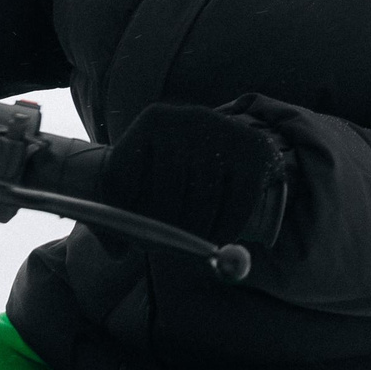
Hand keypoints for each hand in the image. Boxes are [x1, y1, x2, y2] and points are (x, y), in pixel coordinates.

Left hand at [102, 103, 287, 247]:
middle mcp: (188, 118)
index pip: (124, 174)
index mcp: (153, 120)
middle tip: (164, 250)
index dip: (123, 213)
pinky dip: (225, 230)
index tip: (131, 236)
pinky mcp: (254, 150)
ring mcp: (224, 131)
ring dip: (195, 235)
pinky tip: (217, 237)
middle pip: (166, 190)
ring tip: (190, 245)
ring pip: (203, 201)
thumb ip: (120, 210)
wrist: (232, 143)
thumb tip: (116, 251)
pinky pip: (237, 204)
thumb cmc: (178, 168)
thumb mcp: (144, 176)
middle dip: (163, 230)